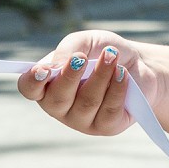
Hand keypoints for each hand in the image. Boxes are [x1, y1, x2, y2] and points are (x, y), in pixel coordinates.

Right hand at [17, 31, 147, 135]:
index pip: (29, 88)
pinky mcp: (106, 126)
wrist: (139, 64)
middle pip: (57, 99)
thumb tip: (56, 65)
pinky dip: (116, 89)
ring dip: (100, 76)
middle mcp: (60, 106)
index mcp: (48, 85)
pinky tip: (122, 74)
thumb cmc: (104, 53)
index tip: (43, 70)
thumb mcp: (87, 41)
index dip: (32, 81)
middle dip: (69, 77)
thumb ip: (69, 47)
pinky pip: (108, 111)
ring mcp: (82, 120)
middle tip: (81, 58)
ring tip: (112, 57)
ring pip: (86, 103)